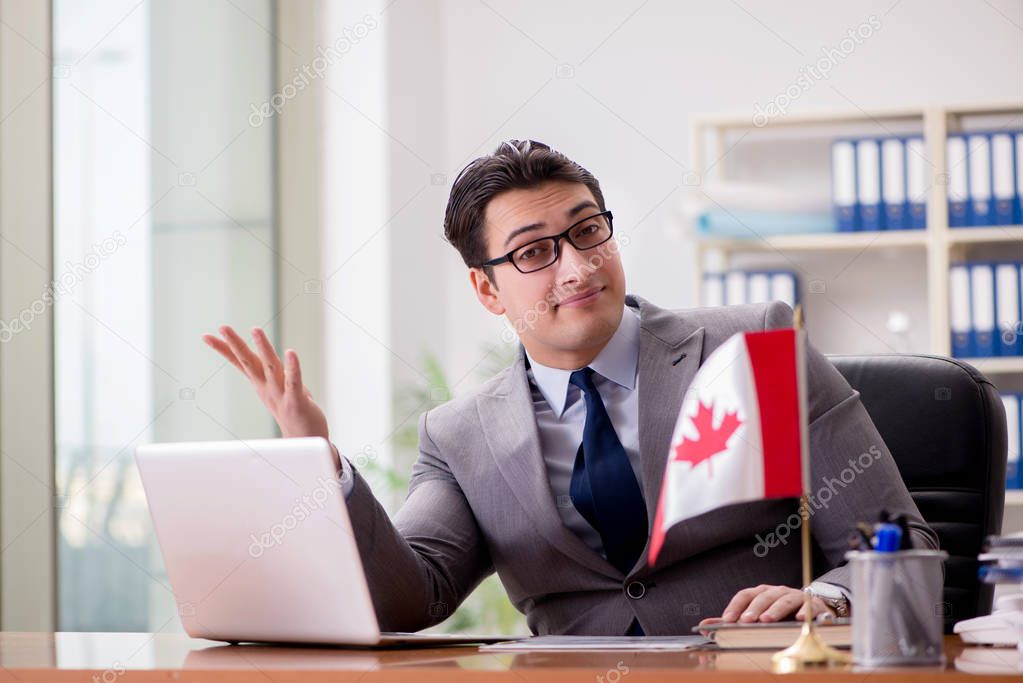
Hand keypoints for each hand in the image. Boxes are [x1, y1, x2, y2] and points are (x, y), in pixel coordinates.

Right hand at [203, 326, 336, 465]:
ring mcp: (281, 394)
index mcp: (261, 383)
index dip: (224, 349)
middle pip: (249, 362)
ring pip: (270, 367)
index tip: (206, 335)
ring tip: (255, 329)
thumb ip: (270, 373)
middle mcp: (267, 387)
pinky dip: (292, 367)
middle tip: (222, 327)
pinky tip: (291, 352)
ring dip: (262, 348)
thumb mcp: (276, 388)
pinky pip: (294, 382)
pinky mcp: (297, 401)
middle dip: (235, 344)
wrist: (305, 438)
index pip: (239, 362)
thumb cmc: (292, 410)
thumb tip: (262, 358)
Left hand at [698, 585, 833, 626]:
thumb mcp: (756, 615)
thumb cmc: (779, 613)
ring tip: (767, 620)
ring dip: (775, 609)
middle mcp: (776, 591)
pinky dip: (803, 611)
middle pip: (763, 597)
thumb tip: (705, 626)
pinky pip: (808, 605)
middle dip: (754, 609)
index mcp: (761, 593)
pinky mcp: (812, 604)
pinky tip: (797, 619)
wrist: (812, 607)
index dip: (735, 606)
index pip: (745, 595)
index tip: (727, 620)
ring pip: (783, 599)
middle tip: (746, 621)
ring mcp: (794, 596)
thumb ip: (732, 622)